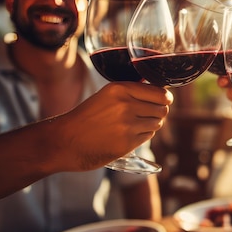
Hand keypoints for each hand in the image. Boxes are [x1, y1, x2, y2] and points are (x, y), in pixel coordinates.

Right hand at [49, 82, 172, 170]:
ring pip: (157, 123)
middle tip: (145, 113)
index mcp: (120, 89)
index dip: (165, 98)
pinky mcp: (127, 143)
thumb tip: (162, 91)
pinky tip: (127, 134)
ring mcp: (127, 125)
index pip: (161, 93)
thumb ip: (133, 91)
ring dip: (150, 124)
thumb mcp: (107, 94)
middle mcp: (126, 105)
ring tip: (132, 124)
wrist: (66, 140)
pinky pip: (148, 136)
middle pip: (163, 109)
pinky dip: (143, 135)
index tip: (163, 100)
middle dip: (158, 111)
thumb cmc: (88, 116)